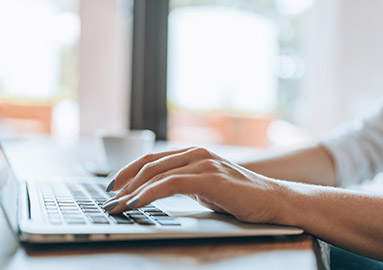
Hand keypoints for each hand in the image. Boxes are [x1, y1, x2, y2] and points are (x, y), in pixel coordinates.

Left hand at [103, 147, 282, 223]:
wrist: (274, 200)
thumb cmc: (240, 196)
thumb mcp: (204, 186)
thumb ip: (183, 183)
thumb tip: (155, 191)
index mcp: (193, 154)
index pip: (152, 160)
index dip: (127, 171)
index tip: (112, 187)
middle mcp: (195, 154)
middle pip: (149, 165)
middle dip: (123, 183)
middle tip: (107, 200)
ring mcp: (203, 164)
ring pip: (156, 174)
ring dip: (131, 191)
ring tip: (115, 206)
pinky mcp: (210, 178)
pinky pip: (171, 184)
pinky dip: (149, 193)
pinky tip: (136, 203)